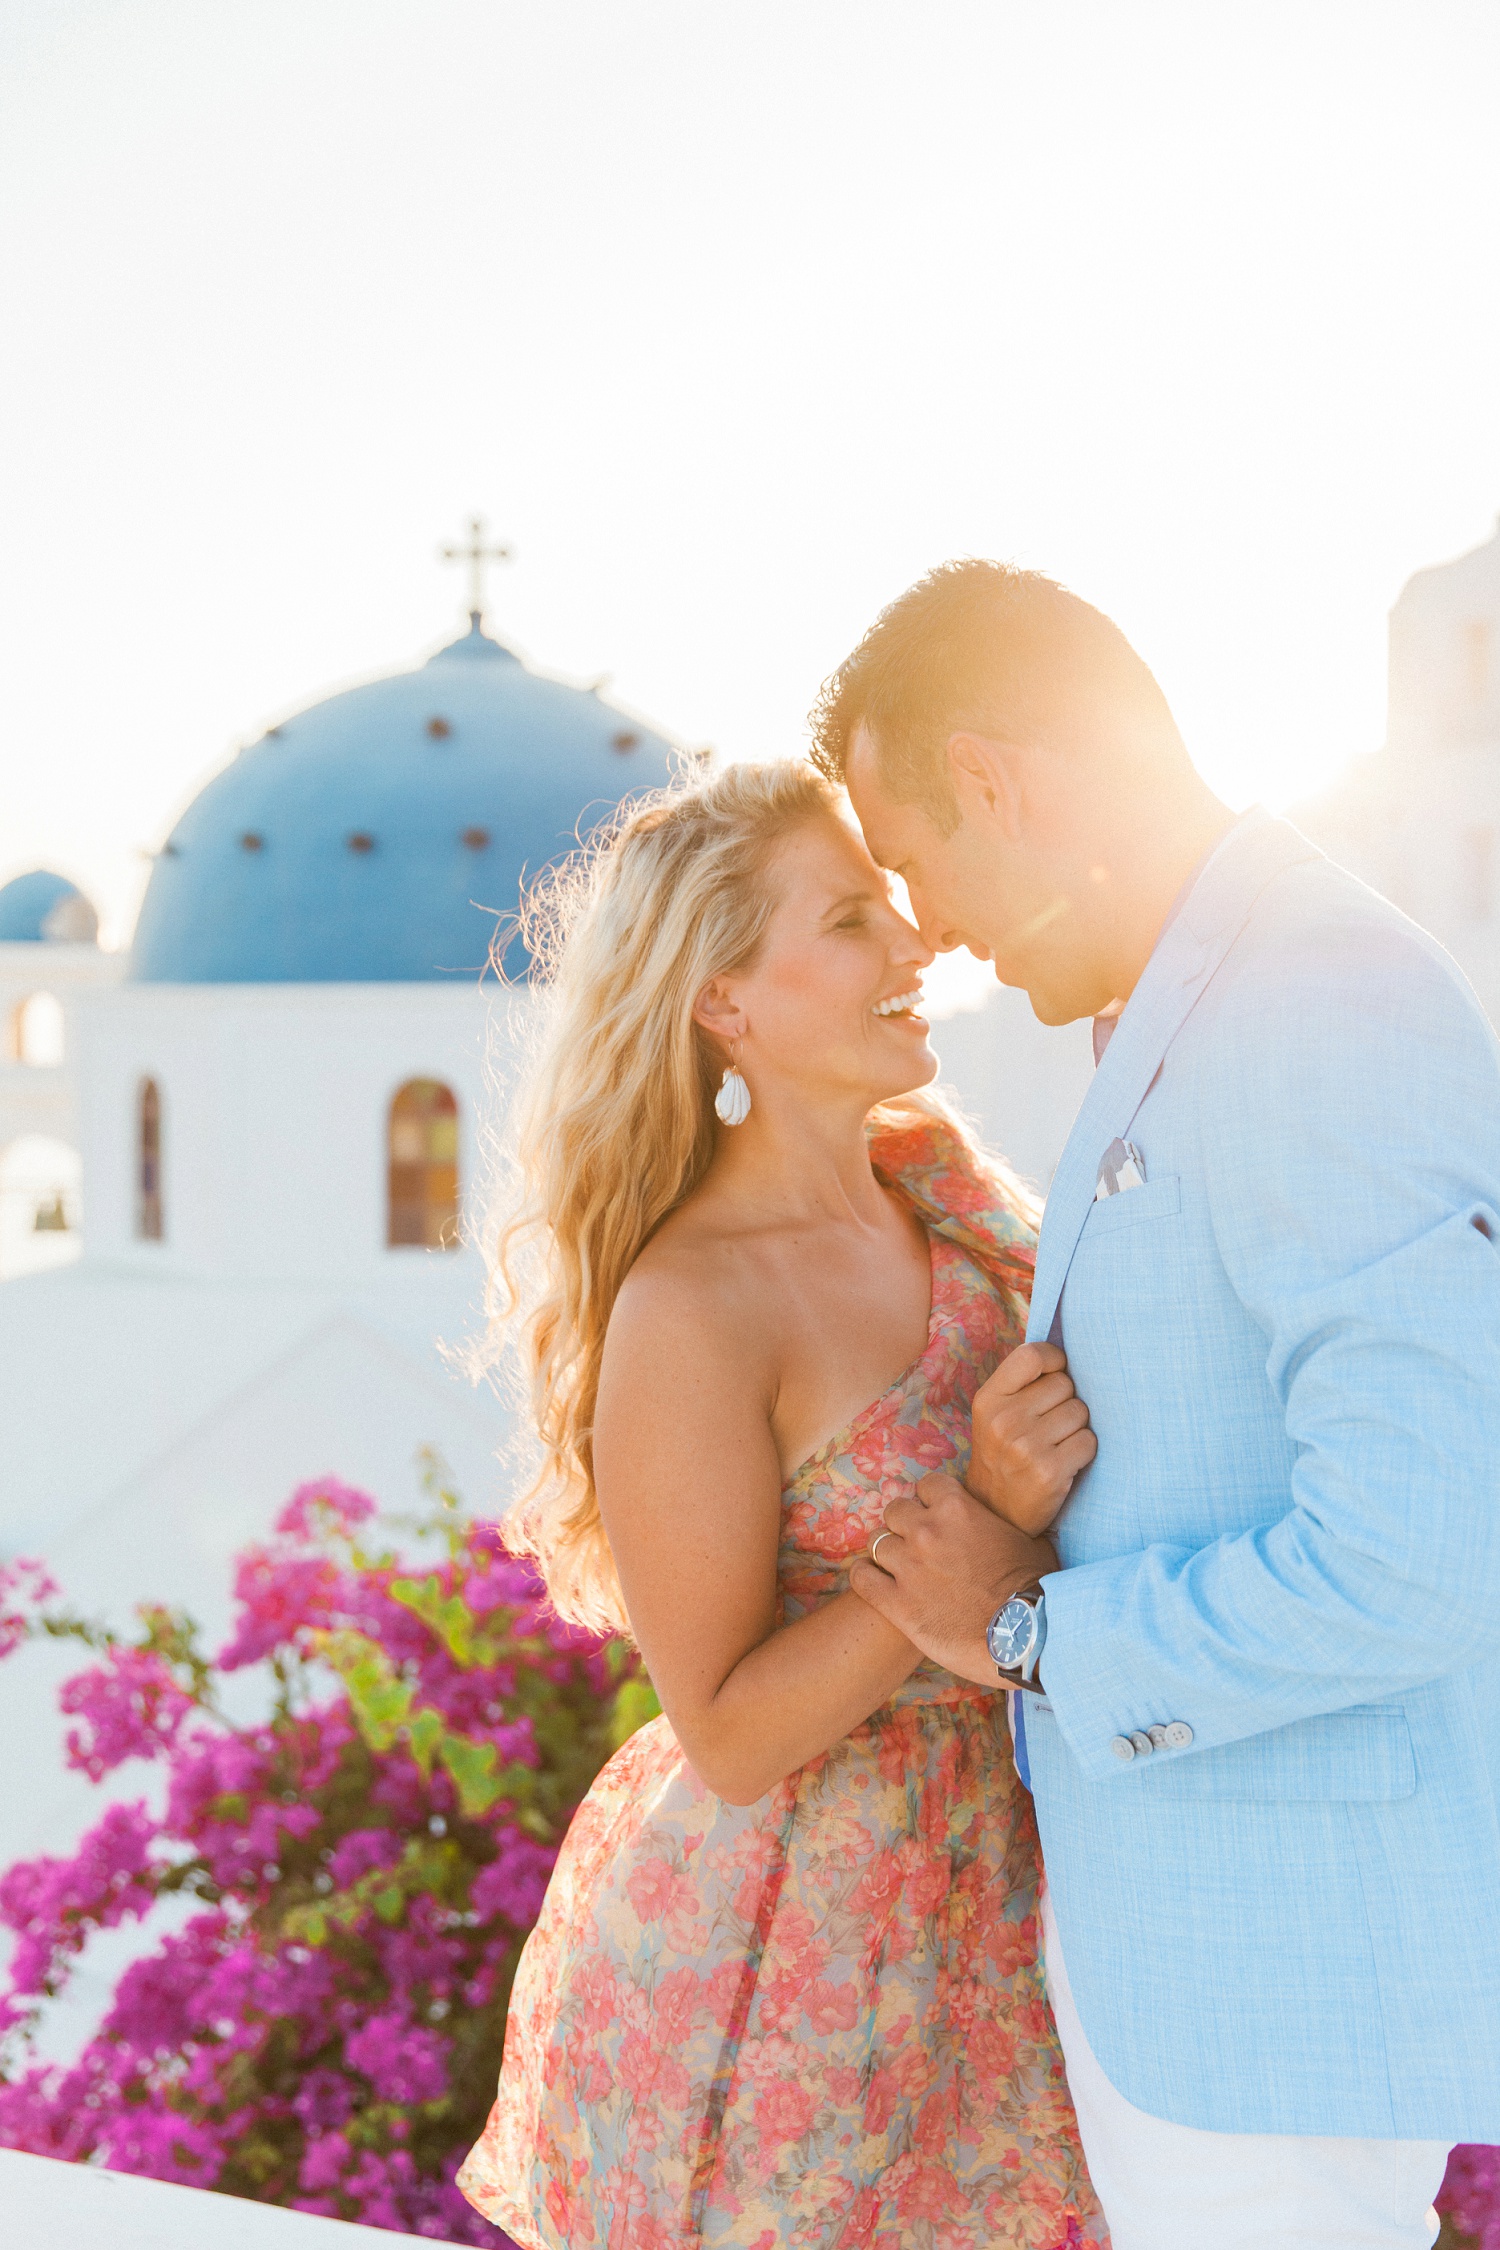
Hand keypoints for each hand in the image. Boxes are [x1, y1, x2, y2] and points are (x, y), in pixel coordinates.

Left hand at [848, 1473, 1058, 1686]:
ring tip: (899, 1566)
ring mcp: (908, 1566)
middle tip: (917, 1544)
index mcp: (958, 1508)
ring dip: (887, 1552)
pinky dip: (865, 1577)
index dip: (932, 1501)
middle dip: (905, 1524)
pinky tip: (873, 1581)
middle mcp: (927, 1530)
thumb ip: (1003, 1524)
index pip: (928, 1484)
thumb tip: (1008, 1523)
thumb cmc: (1034, 1588)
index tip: (937, 1515)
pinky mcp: (897, 1603)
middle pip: (895, 1510)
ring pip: (877, 1541)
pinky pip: (862, 1578)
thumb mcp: (1029, 1540)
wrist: (1025, 1636)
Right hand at [968, 1341, 1095, 1533]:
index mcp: (988, 1399)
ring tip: (1056, 1445)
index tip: (1057, 1376)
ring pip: (1080, 1412)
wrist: (995, 1514)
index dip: (1055, 1362)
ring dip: (1076, 1428)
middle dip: (1065, 1402)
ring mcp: (1026, 1447)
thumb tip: (1066, 1353)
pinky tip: (1065, 1463)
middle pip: (1065, 1385)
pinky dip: (1084, 1451)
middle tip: (1049, 1426)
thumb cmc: (1003, 1455)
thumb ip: (1021, 1384)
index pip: (1032, 1355)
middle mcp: (1004, 1420)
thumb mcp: (994, 1416)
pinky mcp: (1049, 1472)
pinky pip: (1089, 1441)